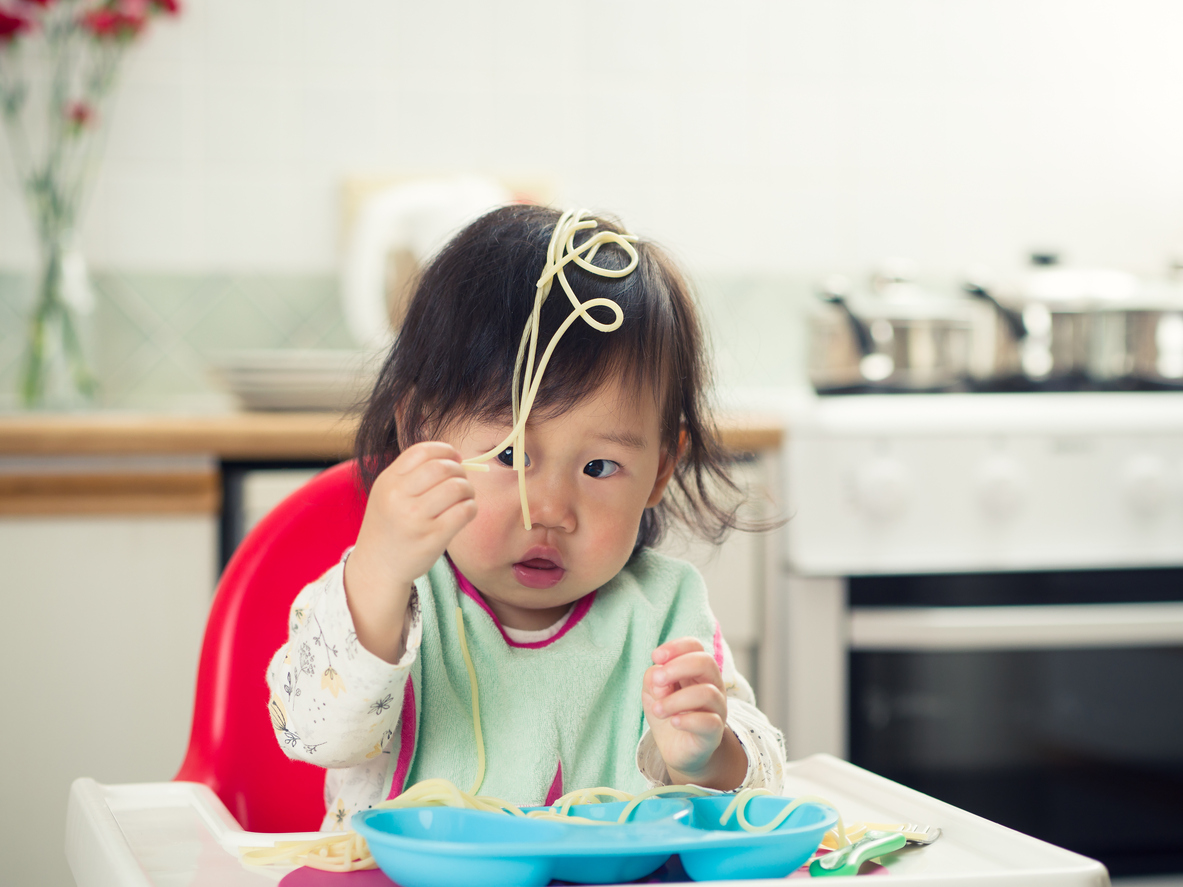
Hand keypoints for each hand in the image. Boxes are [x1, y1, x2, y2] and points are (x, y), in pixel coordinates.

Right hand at [344, 442, 476, 661]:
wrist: (377, 566)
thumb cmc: (389, 525)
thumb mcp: (387, 492)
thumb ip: (412, 473)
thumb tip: (454, 457)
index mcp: (388, 481)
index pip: (422, 451)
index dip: (446, 450)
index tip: (454, 458)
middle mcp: (399, 498)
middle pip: (443, 467)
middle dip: (460, 470)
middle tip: (461, 480)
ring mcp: (416, 519)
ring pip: (457, 488)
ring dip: (468, 489)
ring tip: (464, 497)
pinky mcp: (433, 538)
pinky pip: (464, 512)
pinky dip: (471, 507)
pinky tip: (465, 512)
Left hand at [642, 637, 745, 789]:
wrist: (678, 749)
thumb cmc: (668, 713)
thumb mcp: (653, 692)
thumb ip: (654, 679)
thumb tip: (659, 679)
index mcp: (696, 670)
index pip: (695, 646)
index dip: (675, 647)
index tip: (655, 657)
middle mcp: (712, 684)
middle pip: (706, 662)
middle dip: (677, 667)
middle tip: (657, 681)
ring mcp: (716, 708)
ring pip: (706, 693)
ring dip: (675, 700)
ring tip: (658, 710)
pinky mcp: (715, 732)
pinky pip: (709, 721)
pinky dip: (687, 720)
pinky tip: (673, 722)